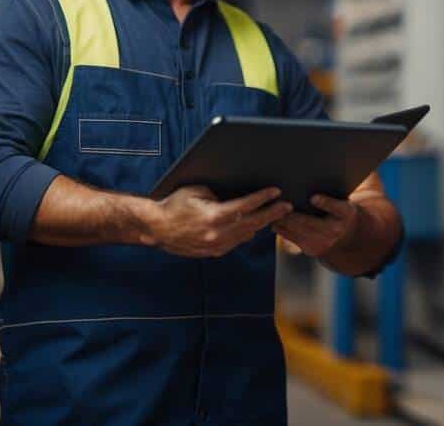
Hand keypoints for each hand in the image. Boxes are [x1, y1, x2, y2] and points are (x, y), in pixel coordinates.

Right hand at [144, 186, 290, 257]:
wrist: (156, 228)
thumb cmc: (174, 205)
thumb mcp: (197, 191)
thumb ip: (220, 195)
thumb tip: (240, 196)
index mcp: (214, 216)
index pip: (246, 206)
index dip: (263, 198)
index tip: (276, 191)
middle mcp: (217, 234)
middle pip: (252, 223)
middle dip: (272, 213)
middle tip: (287, 205)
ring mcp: (216, 245)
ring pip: (247, 234)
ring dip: (262, 224)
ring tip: (276, 214)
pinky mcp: (214, 252)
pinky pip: (237, 242)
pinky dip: (247, 232)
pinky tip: (256, 225)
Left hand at [272, 194, 357, 257]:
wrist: (347, 238)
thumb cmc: (340, 212)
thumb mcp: (343, 202)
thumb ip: (330, 197)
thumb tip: (309, 182)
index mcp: (345, 213)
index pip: (335, 207)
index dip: (325, 202)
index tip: (313, 197)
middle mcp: (334, 230)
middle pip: (311, 222)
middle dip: (293, 215)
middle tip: (278, 204)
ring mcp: (323, 242)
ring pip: (299, 231)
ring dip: (284, 222)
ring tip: (271, 212)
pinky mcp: (311, 249)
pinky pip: (293, 239)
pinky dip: (282, 229)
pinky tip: (273, 221)